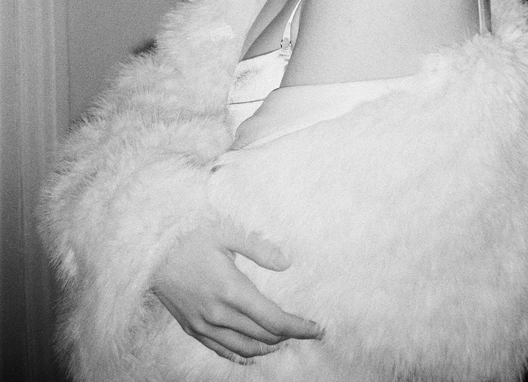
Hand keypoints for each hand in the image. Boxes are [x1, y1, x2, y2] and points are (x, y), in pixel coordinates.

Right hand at [152, 222, 322, 361]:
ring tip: (285, 339)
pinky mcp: (191, 328)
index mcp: (231, 290)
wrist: (148, 250)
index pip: (274, 320)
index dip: (300, 327)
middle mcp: (219, 314)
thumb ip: (259, 248)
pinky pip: (221, 350)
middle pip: (263, 336)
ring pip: (245, 348)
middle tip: (307, 330)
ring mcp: (203, 325)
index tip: (318, 329)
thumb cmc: (188, 235)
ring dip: (268, 347)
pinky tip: (252, 353)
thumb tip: (287, 262)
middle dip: (290, 336)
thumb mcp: (225, 232)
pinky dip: (241, 355)